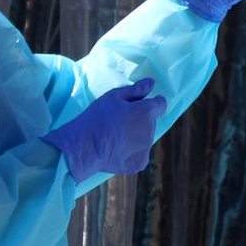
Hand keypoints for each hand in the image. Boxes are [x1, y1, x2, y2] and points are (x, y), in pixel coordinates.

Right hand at [41, 77, 166, 181]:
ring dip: (136, 136)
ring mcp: (146, 148)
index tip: (146, 104)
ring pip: (145, 138)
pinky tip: (116, 150)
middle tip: (119, 122)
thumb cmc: (97, 117)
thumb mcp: (114, 97)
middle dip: (140, 120)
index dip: (154, 103)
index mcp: (147, 112)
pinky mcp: (140, 162)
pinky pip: (139, 154)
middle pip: (150, 122)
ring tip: (115, 136)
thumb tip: (152, 83)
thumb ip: (136, 90)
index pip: (161, 105)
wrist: (85, 147)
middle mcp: (151, 130)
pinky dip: (131, 152)